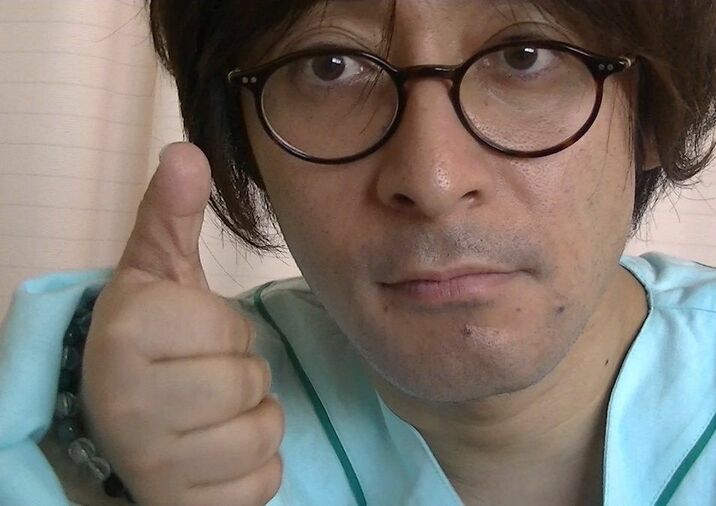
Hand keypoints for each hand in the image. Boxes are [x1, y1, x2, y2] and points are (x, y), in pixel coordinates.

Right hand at [80, 143, 284, 505]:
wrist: (119, 430)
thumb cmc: (149, 349)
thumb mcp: (153, 277)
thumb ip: (170, 216)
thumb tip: (186, 149)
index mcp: (125, 334)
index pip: (231, 329)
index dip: (223, 332)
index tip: (186, 341)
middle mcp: (127, 403)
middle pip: (250, 380)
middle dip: (239, 378)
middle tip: (198, 381)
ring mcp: (154, 464)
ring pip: (262, 432)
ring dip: (250, 421)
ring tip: (207, 417)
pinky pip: (263, 481)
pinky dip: (252, 469)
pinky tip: (213, 457)